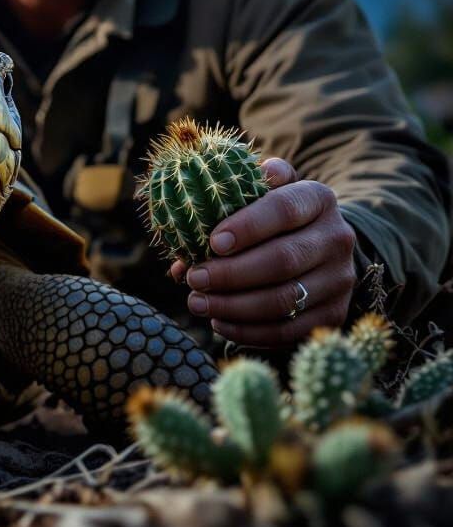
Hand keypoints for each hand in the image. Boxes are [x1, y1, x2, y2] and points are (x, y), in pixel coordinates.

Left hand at [168, 158, 356, 345]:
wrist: (316, 245)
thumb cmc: (269, 216)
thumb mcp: (255, 195)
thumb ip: (223, 205)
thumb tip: (187, 240)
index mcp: (317, 199)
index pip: (284, 209)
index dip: (247, 226)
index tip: (213, 243)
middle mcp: (337, 238)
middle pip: (283, 260)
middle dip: (232, 273)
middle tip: (195, 278)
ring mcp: (339, 279)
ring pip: (284, 299)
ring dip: (233, 306)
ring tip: (198, 302)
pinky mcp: (334, 314)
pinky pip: (288, 330)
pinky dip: (248, 331)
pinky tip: (219, 322)